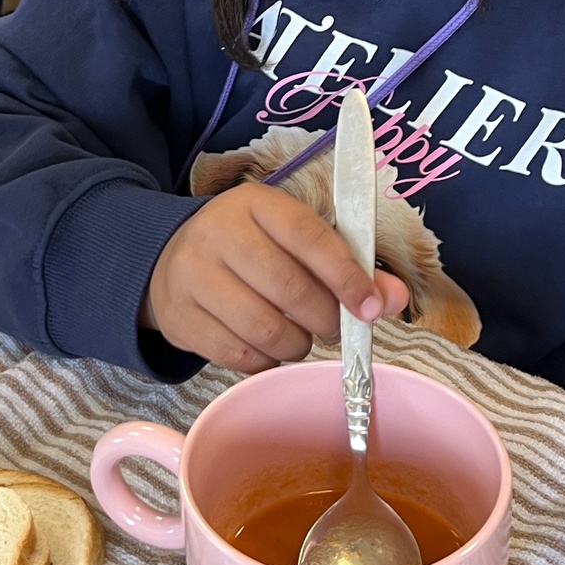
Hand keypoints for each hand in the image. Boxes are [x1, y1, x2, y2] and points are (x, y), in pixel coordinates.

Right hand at [145, 182, 409, 373]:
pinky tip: (267, 346)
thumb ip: (350, 267)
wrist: (170, 259)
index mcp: (255, 204)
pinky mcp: (180, 317)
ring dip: (297, 344)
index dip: (346, 276)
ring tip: (299, 336)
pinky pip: (238, 355)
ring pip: (265, 328)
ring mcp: (192, 276)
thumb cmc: (251, 249)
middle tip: (335, 326)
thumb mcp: (294, 240)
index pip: (308, 237)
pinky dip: (265, 360)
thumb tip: (394, 299)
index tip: (372, 308)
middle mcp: (218, 233)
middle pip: (288, 288)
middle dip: (326, 319)